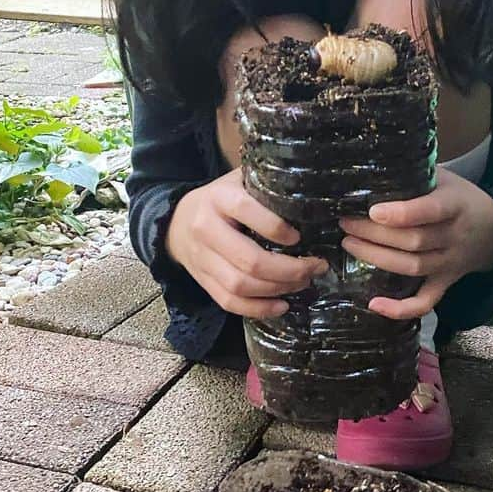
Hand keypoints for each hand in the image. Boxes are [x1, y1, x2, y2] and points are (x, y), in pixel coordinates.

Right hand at [166, 169, 325, 318]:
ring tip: (303, 283)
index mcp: (218, 198)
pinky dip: (258, 309)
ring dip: (277, 289)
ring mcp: (202, 259)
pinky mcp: (203, 281)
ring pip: (240, 285)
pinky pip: (229, 302)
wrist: (178, 221)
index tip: (299, 237)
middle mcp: (206, 229)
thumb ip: (266, 188)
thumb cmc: (222, 200)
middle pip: (249, 259)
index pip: (245, 210)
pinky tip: (282, 306)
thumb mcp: (240, 182)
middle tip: (315, 267)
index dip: (276, 228)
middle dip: (289, 269)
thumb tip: (311, 199)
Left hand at [340, 168, 492, 320]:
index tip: (374, 211)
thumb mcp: (445, 179)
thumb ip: (416, 174)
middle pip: (413, 241)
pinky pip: (425, 301)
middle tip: (346, 223)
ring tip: (349, 244)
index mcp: (455, 206)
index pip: (430, 211)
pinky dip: (401, 308)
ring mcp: (450, 263)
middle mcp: (454, 236)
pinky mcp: (445, 282)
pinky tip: (374, 304)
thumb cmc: (460, 198)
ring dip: (377, 258)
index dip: (402, 213)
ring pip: (412, 267)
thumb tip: (374, 165)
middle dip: (375, 234)